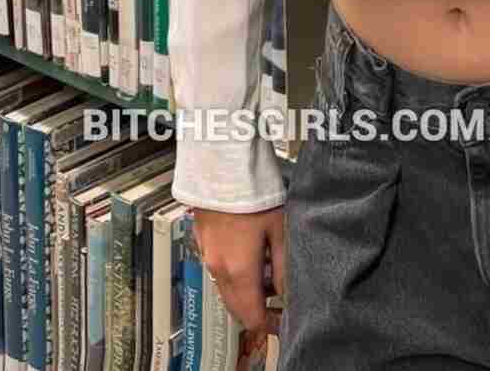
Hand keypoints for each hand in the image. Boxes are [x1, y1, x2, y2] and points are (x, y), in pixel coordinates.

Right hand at [192, 205, 285, 341]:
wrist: (221, 164)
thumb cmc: (253, 193)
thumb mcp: (279, 230)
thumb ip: (283, 267)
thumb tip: (287, 295)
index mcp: (239, 272)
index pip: (251, 317)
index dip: (268, 324)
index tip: (283, 321)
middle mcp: (218, 270)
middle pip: (236, 308)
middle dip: (256, 310)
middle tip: (278, 297)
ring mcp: (206, 256)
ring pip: (226, 289)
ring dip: (245, 292)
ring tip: (268, 270)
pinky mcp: (202, 241)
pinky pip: (218, 270)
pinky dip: (233, 273)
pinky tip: (249, 253)